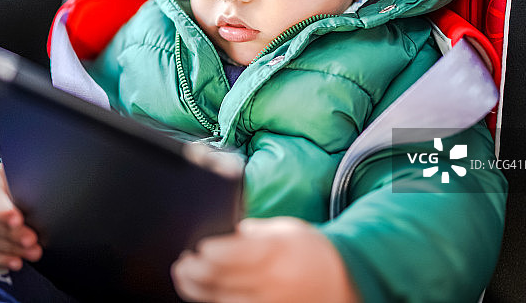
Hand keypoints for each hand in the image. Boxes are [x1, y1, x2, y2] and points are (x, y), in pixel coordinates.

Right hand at [0, 160, 42, 269]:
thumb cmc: (4, 181)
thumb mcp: (12, 176)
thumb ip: (21, 187)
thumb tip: (42, 202)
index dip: (1, 208)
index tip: (19, 220)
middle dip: (9, 232)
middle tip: (32, 240)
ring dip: (7, 248)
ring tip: (31, 252)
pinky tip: (15, 262)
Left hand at [171, 217, 358, 302]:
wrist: (343, 281)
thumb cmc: (309, 250)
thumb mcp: (284, 230)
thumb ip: (252, 232)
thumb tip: (222, 232)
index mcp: (275, 250)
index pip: (230, 254)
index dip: (207, 252)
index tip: (196, 246)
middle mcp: (271, 280)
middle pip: (218, 279)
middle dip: (193, 271)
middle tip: (182, 262)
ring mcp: (270, 302)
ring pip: (220, 300)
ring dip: (196, 289)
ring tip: (184, 276)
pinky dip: (213, 302)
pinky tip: (203, 293)